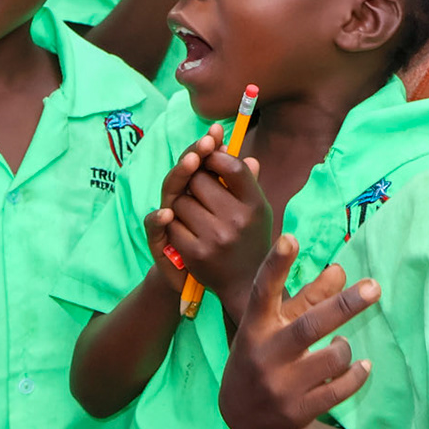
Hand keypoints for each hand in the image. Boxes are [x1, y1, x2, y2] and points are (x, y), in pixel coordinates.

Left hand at [153, 122, 273, 314]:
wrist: (244, 284)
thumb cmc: (249, 237)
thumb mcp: (256, 209)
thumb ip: (243, 178)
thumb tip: (224, 143)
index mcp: (256, 205)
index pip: (233, 166)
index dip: (216, 156)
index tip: (208, 155)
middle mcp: (238, 220)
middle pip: (199, 180)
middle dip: (193, 180)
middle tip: (199, 190)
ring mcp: (216, 237)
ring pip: (180, 201)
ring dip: (181, 203)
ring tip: (195, 213)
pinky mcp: (195, 253)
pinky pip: (172, 224)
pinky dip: (174, 224)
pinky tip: (187, 230)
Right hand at [218, 233, 378, 428]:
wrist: (246, 420)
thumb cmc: (265, 357)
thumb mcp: (275, 326)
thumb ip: (307, 298)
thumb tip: (341, 271)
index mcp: (255, 328)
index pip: (263, 292)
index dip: (276, 265)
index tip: (290, 238)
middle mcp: (265, 355)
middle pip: (309, 326)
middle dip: (344, 306)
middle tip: (374, 287)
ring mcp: (280, 386)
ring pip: (331, 358)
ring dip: (345, 347)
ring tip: (341, 345)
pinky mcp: (297, 411)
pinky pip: (339, 388)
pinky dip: (356, 374)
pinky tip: (361, 366)